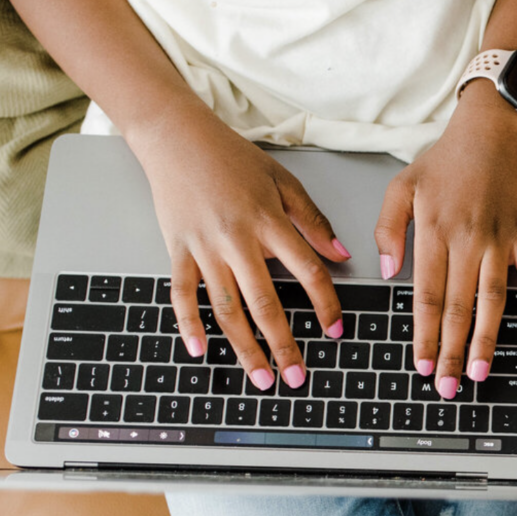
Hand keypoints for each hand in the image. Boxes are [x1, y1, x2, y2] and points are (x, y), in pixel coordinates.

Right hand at [131, 113, 349, 389]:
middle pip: (264, 303)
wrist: (178, 138)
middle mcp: (236, 239)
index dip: (324, 304)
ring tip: (260, 377)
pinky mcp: (177, 250)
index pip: (306, 271)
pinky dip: (189, 324)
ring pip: (226, 308)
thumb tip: (340, 255)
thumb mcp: (283, 182)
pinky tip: (200, 350)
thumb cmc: (232, 158)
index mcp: (269, 221)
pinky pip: (182, 294)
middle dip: (283, 345)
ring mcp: (203, 248)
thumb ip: (312, 221)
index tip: (335, 330)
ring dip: (244, 348)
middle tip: (296, 377)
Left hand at [374, 81, 516, 398]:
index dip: (422, 335)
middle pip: (457, 308)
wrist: (492, 130)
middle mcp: (468, 241)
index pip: (425, 296)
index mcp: (434, 232)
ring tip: (478, 373)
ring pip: (492, 301)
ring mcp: (500, 241)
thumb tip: (389, 271)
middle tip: (446, 386)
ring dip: (485, 341)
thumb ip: (388, 230)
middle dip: (450, 352)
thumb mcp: (401, 186)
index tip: (420, 364)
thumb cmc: (445, 161)